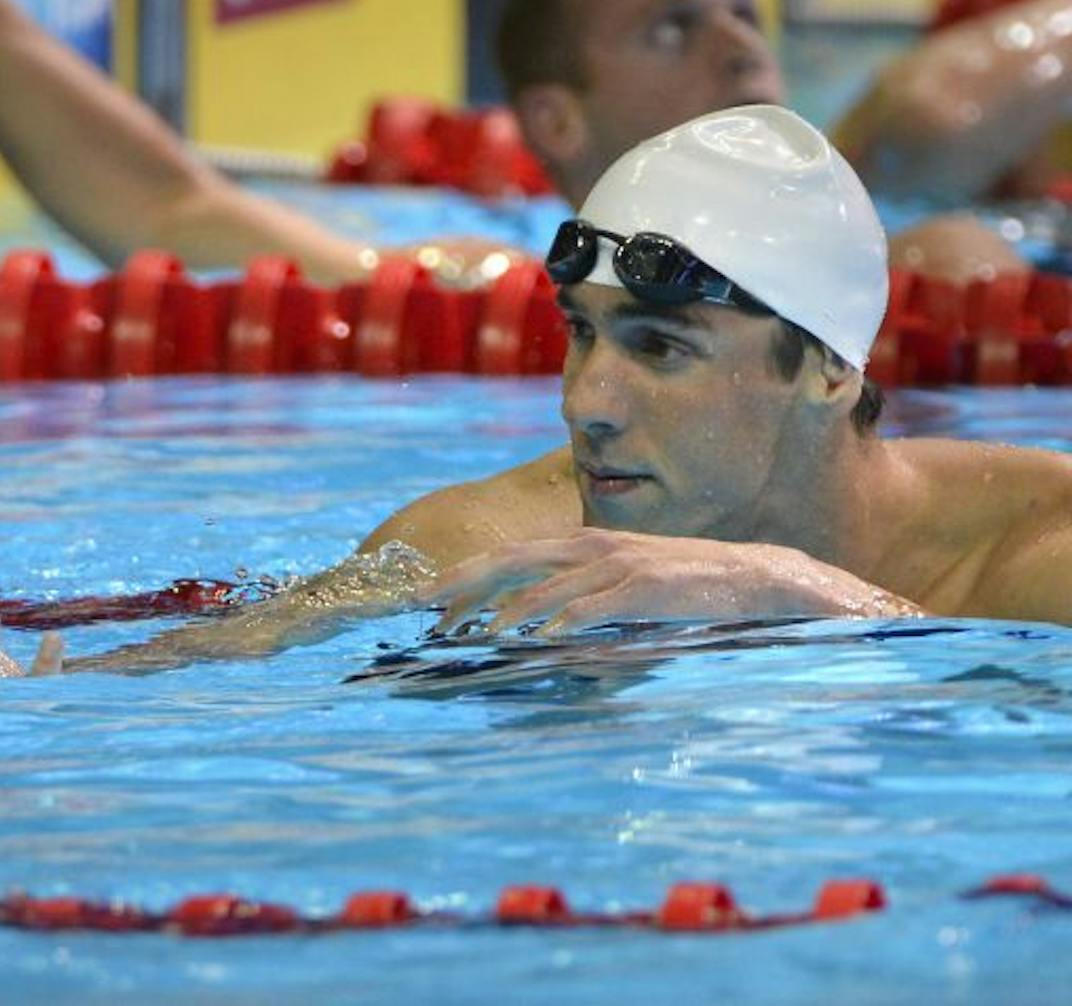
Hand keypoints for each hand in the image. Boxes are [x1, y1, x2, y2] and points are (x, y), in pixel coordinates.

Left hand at [420, 529, 921, 637]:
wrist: (767, 581)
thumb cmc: (690, 594)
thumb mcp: (628, 596)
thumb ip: (582, 610)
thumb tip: (535, 643)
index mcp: (586, 547)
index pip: (510, 557)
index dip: (464, 577)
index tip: (421, 600)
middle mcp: (596, 547)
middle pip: (513, 560)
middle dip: (464, 585)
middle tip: (422, 610)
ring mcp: (623, 563)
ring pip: (548, 581)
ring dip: (505, 608)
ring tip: (469, 632)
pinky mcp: (652, 585)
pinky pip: (598, 603)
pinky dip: (564, 617)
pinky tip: (537, 636)